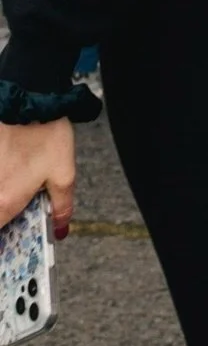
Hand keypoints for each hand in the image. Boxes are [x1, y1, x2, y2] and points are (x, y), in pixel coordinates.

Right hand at [0, 119, 75, 237]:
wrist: (27, 98)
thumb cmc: (45, 133)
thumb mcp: (63, 172)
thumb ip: (61, 205)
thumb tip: (61, 229)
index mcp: (5, 204)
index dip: (1, 246)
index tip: (7, 246)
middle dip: (3, 213)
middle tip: (15, 208)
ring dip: (2, 196)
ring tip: (15, 177)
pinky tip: (8, 165)